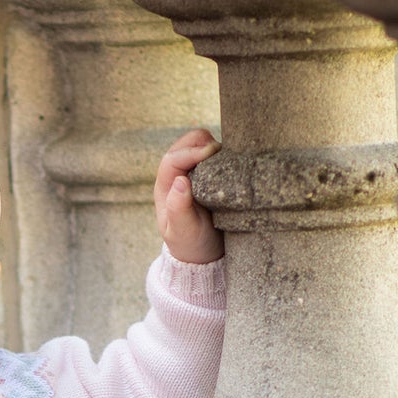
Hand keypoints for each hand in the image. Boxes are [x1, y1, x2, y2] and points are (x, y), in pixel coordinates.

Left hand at [156, 129, 222, 264]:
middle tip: (222, 154)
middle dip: (202, 142)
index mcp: (165, 187)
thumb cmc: (190, 244)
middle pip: (185, 144)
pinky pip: (213, 154)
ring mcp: (193, 173)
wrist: (204, 254)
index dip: (191, 151)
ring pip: (199, 144)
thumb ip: (179, 209)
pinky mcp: (209, 175)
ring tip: (228, 159)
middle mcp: (176, 176)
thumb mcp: (183, 232)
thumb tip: (180, 182)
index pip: (172, 158)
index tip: (212, 152)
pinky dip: (222, 153)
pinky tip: (232, 163)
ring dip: (213, 145)